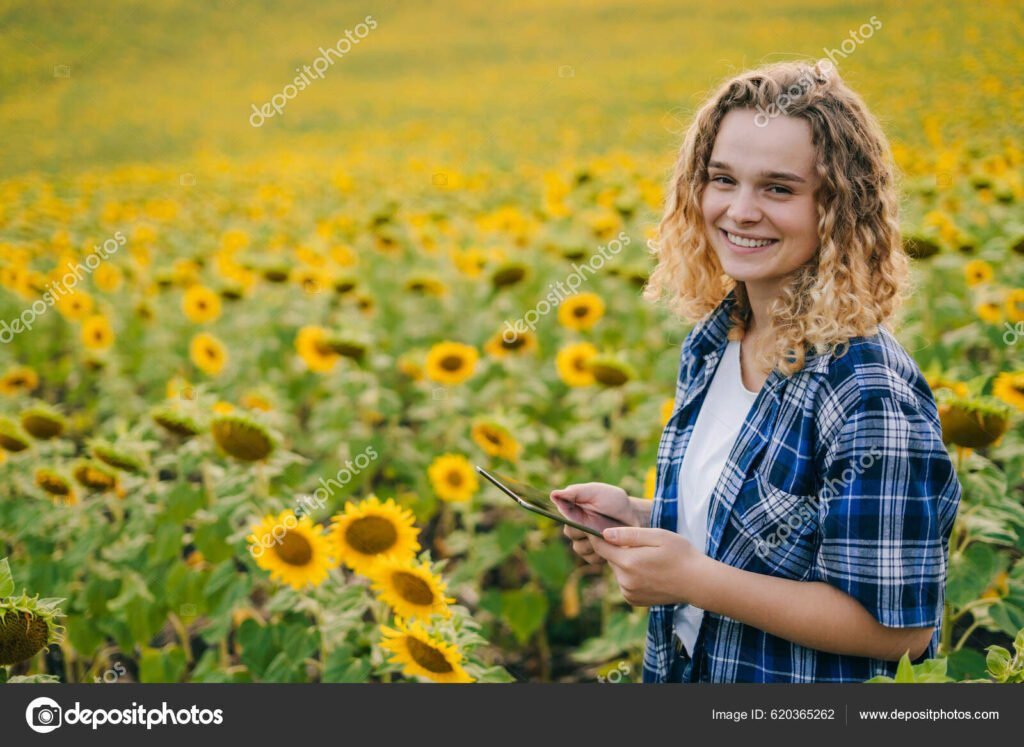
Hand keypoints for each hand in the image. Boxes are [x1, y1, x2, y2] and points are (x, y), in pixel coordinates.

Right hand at [551, 482, 637, 565]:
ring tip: (608, 535)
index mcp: (574, 510)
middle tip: (599, 526)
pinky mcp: (595, 554)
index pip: (563, 517)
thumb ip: (576, 492)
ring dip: (593, 543)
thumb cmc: (616, 501)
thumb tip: (553, 494)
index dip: (573, 519)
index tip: (583, 519)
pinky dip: (601, 554)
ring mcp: (586, 541)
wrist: (636, 518)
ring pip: (579, 548)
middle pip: (570, 534)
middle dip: (584, 531)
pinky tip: (611, 546)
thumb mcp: (597, 492)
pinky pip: (591, 559)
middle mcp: (577, 526)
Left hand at [589, 526, 705, 606]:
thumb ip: (629, 535)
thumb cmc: (680, 554)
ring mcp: (628, 593)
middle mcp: (624, 581)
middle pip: (610, 559)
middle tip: (641, 545)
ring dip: (626, 563)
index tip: (598, 528)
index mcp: (628, 562)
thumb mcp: (658, 536)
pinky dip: (631, 576)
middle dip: (618, 550)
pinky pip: (624, 582)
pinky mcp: (634, 600)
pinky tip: (649, 572)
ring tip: (649, 560)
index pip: (600, 547)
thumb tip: (604, 533)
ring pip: (618, 571)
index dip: (598, 536)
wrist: (698, 582)